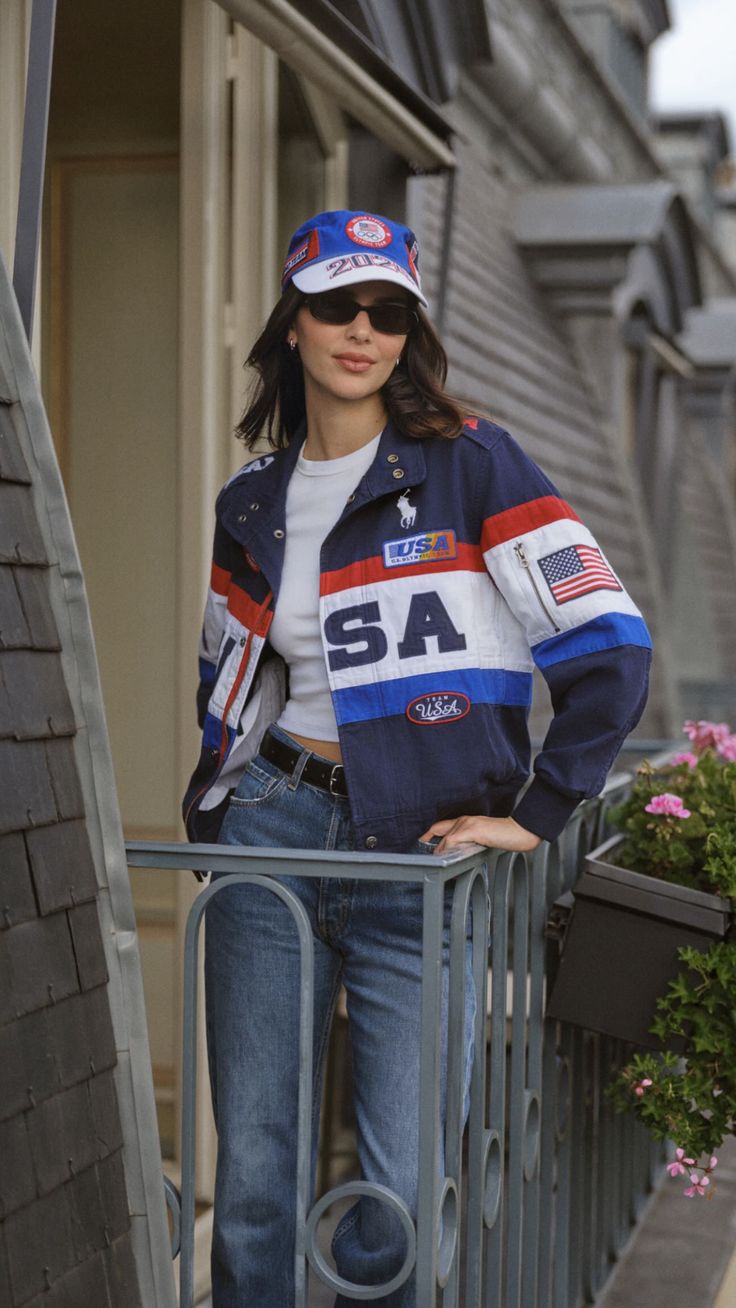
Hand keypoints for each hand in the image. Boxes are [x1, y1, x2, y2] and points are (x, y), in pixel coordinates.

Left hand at [419, 814, 541, 854]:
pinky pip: (452, 841)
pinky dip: (447, 851)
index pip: (441, 825)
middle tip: (424, 857)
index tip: (422, 843)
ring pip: (445, 839)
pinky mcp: (472, 830)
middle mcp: (464, 819)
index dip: (429, 834)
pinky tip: (445, 860)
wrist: (521, 830)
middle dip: (428, 842)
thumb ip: (471, 844)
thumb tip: (459, 856)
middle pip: (438, 829)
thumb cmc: (507, 836)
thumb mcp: (484, 839)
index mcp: (467, 820)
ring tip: (435, 864)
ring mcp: (468, 824)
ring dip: (439, 852)